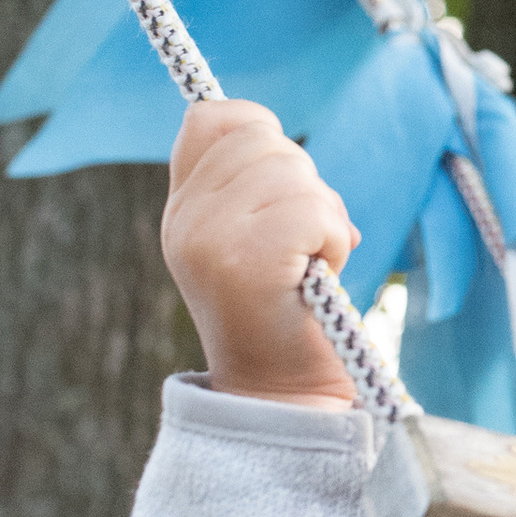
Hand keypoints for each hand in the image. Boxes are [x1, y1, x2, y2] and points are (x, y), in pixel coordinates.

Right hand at [162, 100, 357, 403]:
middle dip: (304, 181)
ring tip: (309, 263)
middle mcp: (185, 220)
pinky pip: (313, 210)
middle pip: (263, 138)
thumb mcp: (261, 241)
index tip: (285, 183)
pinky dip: (332, 239)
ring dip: (323, 215)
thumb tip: (288, 143)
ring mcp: (208, 238)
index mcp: (183, 210)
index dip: (259, 129)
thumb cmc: (289, 315)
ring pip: (293, 170)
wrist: (283, 397)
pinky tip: (317, 276)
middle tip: (303, 242)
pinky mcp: (244, 260)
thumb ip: (260, 190)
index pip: (209, 119)